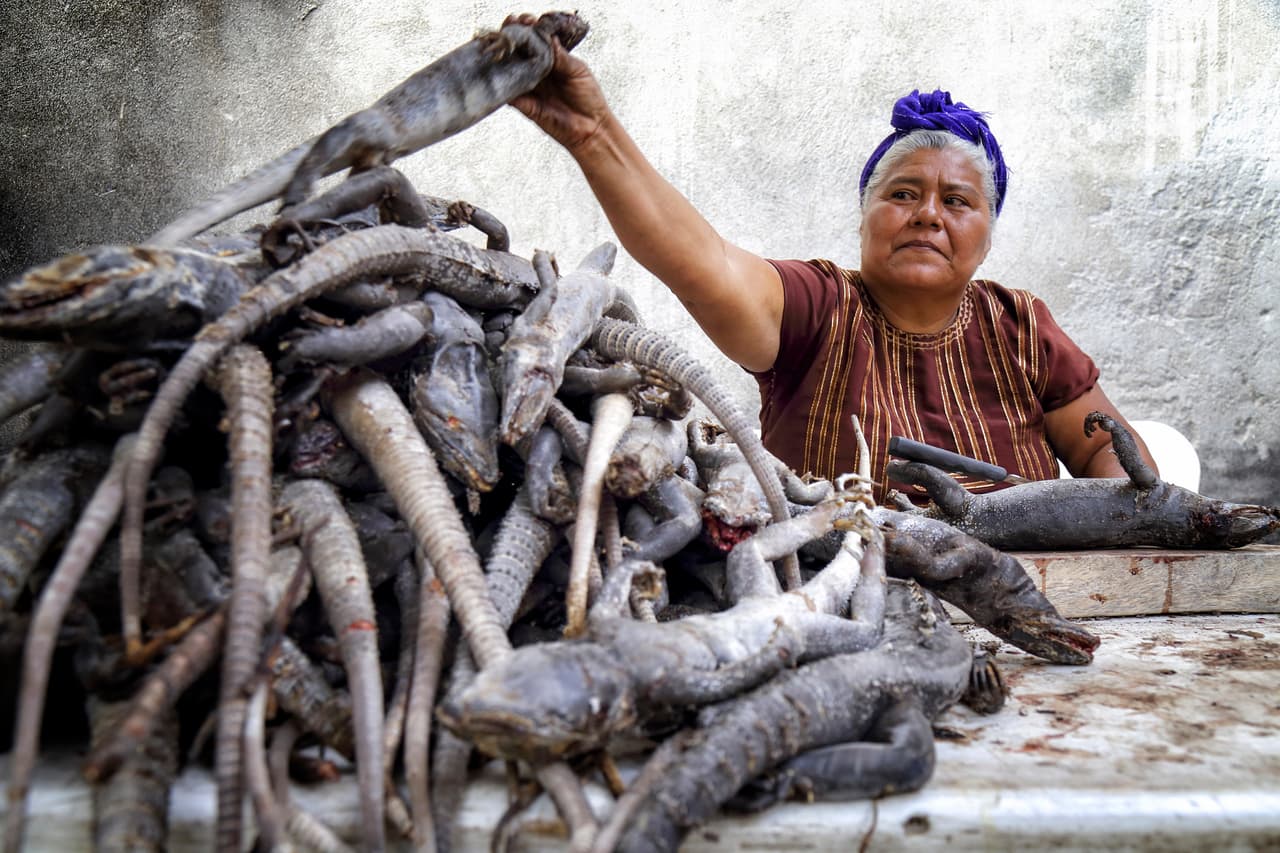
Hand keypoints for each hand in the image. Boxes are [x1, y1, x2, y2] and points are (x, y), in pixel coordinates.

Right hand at [504, 13, 611, 154]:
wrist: (591, 128)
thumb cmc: (589, 99)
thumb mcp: (578, 71)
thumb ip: (562, 56)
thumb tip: (548, 38)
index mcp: (552, 59)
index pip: (535, 38)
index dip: (528, 28)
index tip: (526, 20)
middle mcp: (537, 70)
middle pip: (518, 49)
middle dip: (512, 35)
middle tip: (511, 26)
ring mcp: (529, 86)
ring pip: (509, 67)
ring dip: (503, 55)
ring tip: (503, 44)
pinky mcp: (524, 104)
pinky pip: (508, 92)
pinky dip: (502, 82)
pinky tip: (500, 70)